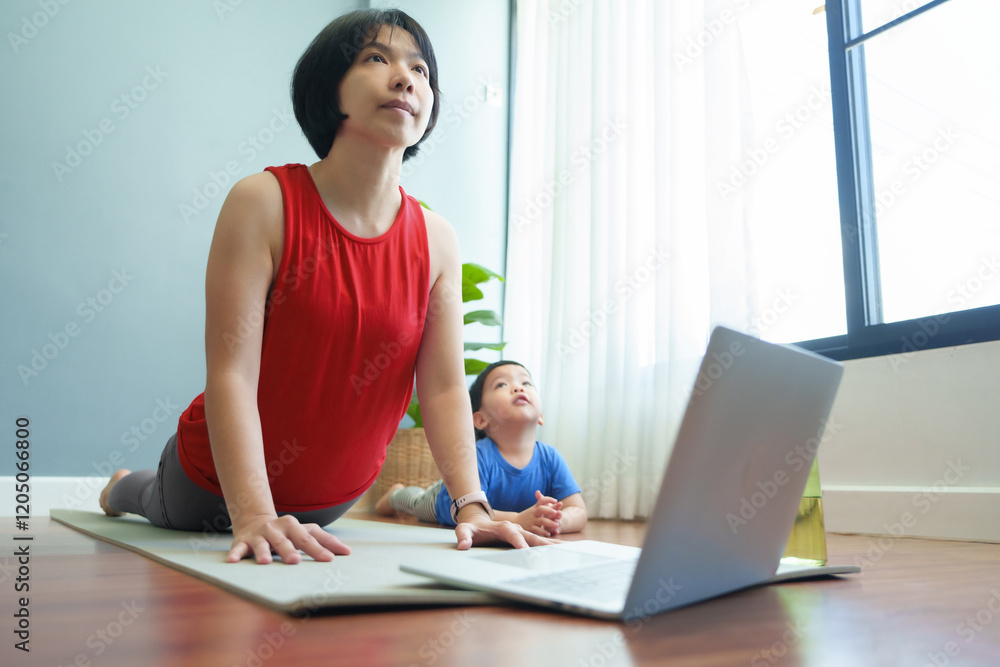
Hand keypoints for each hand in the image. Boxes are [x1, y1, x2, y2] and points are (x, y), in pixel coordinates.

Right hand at [227, 513, 350, 563]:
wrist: (255, 521)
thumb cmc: (287, 532)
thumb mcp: (305, 532)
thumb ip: (324, 541)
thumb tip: (348, 552)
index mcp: (294, 526)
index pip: (308, 539)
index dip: (318, 549)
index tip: (330, 559)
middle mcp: (277, 529)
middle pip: (285, 541)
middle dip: (290, 550)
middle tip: (295, 561)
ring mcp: (259, 535)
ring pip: (262, 545)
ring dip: (263, 552)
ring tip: (265, 562)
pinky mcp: (243, 542)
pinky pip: (238, 548)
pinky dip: (235, 554)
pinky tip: (232, 562)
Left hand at [453, 506, 559, 549]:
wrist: (477, 522)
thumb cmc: (471, 528)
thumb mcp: (463, 530)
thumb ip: (463, 536)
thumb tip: (463, 545)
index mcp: (502, 527)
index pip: (512, 535)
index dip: (519, 542)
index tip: (525, 551)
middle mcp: (515, 529)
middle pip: (531, 536)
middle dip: (544, 543)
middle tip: (558, 550)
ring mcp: (520, 533)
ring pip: (537, 539)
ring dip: (551, 545)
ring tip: (567, 550)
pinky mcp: (523, 538)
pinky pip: (537, 543)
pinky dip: (549, 547)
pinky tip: (560, 552)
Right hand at [516, 490, 563, 536]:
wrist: (515, 522)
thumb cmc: (529, 515)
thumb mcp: (533, 508)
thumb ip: (539, 501)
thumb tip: (538, 491)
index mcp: (536, 507)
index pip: (542, 500)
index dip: (548, 499)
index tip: (556, 501)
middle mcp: (534, 513)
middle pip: (541, 509)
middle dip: (549, 510)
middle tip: (557, 512)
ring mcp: (532, 521)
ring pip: (541, 521)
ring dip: (549, 523)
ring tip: (557, 525)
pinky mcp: (530, 529)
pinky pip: (537, 530)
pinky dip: (543, 532)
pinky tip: (549, 534)